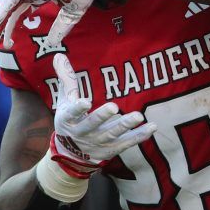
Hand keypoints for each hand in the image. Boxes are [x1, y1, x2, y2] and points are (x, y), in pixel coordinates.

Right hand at [49, 54, 155, 175]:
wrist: (72, 153)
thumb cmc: (70, 119)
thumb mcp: (65, 101)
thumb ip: (66, 79)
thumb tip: (58, 56)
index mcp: (68, 120)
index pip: (72, 113)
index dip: (78, 109)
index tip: (85, 102)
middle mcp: (82, 133)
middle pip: (93, 125)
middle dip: (103, 116)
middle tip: (114, 106)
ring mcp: (97, 143)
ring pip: (112, 135)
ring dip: (125, 126)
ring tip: (138, 116)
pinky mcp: (110, 150)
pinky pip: (126, 143)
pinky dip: (139, 136)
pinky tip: (151, 127)